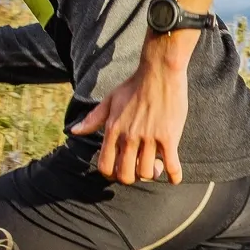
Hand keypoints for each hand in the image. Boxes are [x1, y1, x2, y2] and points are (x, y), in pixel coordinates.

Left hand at [70, 61, 187, 184]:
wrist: (159, 72)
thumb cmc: (135, 85)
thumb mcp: (110, 100)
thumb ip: (93, 119)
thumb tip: (74, 132)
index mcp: (113, 130)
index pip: (106, 166)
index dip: (112, 175)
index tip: (121, 170)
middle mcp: (129, 137)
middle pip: (126, 175)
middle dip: (133, 177)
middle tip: (140, 169)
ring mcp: (150, 138)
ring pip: (147, 172)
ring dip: (152, 174)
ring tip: (157, 165)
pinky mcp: (169, 136)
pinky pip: (172, 165)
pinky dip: (174, 176)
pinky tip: (175, 178)